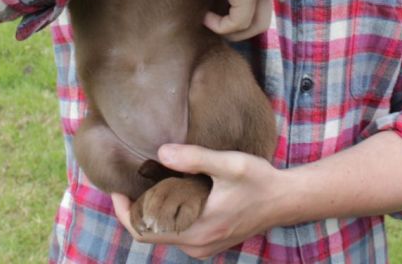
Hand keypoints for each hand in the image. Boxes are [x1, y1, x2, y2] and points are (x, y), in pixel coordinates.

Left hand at [112, 144, 284, 258]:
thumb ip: (194, 158)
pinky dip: (168, 217)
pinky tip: (172, 194)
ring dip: (154, 212)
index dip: (125, 212)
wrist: (285, 200)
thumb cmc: (259, 181)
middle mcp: (196, 245)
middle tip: (132, 181)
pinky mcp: (210, 243)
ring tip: (152, 184)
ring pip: (164, 233)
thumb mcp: (229, 164)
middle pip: (150, 233)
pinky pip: (177, 233)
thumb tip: (161, 153)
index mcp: (196, 229)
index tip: (116, 190)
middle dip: (137, 209)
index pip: (144, 231)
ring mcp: (203, 247)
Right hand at [192, 0, 268, 39]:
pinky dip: (220, 27)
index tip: (215, 5)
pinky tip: (204, 18)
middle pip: (263, 13)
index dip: (239, 5)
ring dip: (231, 30)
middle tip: (216, 22)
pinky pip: (238, 23)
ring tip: (210, 23)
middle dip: (239, 25)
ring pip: (256, 25)